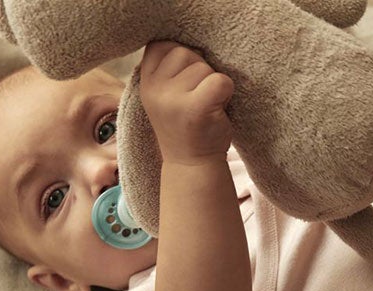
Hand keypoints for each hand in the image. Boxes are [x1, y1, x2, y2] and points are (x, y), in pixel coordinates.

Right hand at [139, 41, 234, 165]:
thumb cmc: (186, 125)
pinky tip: (216, 111)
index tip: (183, 86)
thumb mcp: (166, 94)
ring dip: (212, 85)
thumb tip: (191, 43)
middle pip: (186, 53)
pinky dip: (226, 93)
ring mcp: (172, 98)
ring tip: (205, 108)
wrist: (191, 166)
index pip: (164, 45)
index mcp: (145, 81)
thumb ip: (169, 69)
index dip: (181, 61)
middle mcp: (154, 88)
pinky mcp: (195, 107)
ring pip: (205, 67)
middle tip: (196, 100)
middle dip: (199, 72)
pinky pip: (220, 81)